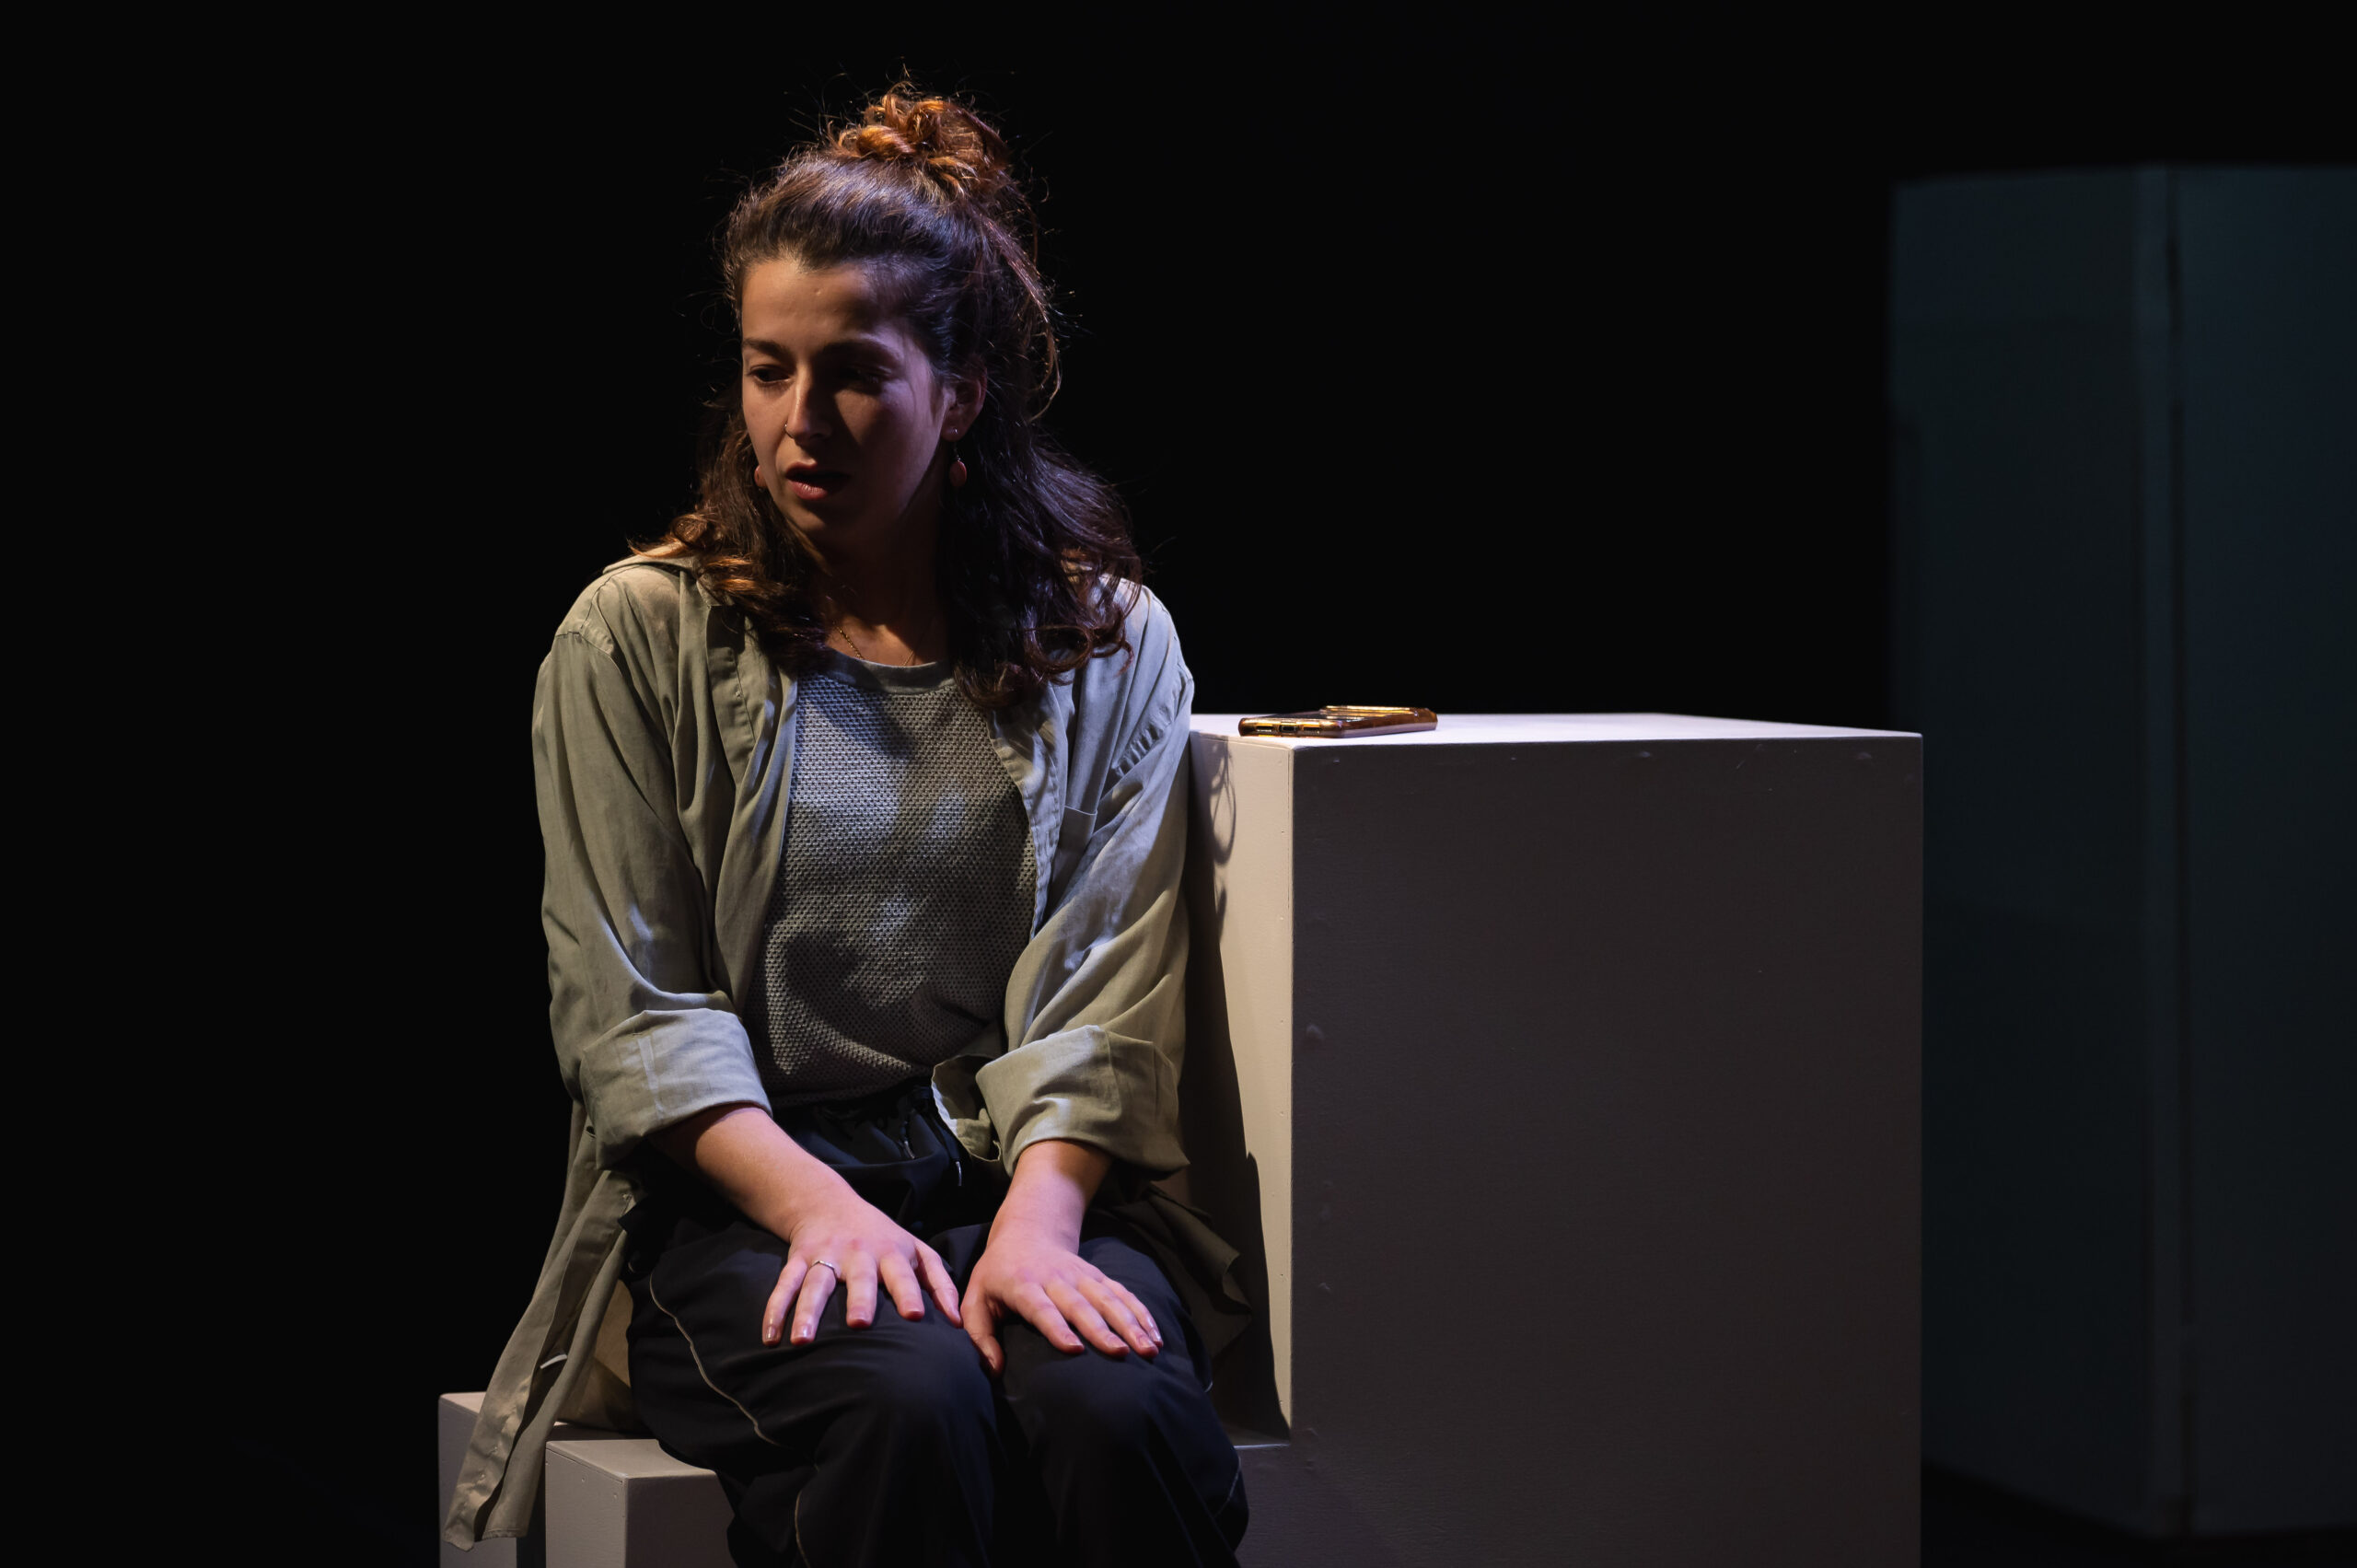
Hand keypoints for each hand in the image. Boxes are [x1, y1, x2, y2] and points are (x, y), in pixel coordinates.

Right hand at [765, 1186, 960, 1346]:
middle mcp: (859, 1254)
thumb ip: (939, 1283)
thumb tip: (959, 1322)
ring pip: (815, 1284)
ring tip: (801, 1341)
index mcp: (891, 1253)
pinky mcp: (798, 1259)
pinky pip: (783, 1285)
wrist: (828, 1201)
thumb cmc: (882, 1236)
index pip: (904, 1275)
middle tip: (860, 1323)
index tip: (915, 1316)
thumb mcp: (916, 1250)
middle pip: (859, 1278)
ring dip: (807, 1312)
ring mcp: (826, 1256)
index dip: (910, 1294)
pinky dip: (774, 1310)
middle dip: (860, 1299)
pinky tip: (769, 1337)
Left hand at [960, 1214, 1163, 1374]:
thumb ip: (979, 1335)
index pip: (1043, 1309)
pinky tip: (1155, 1334)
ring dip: (1130, 1323)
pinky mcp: (1097, 1276)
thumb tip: (993, 1371)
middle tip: (1122, 1353)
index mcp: (1023, 1285)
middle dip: (1103, 1330)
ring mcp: (1081, 1276)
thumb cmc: (997, 1274)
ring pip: (1109, 1299)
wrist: (1028, 1231)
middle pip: (1082, 1305)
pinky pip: (1122, 1293)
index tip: (1075, 1348)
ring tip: (1149, 1349)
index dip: (1058, 1328)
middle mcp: (1056, 1279)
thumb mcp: (976, 1298)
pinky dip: (1141, 1312)